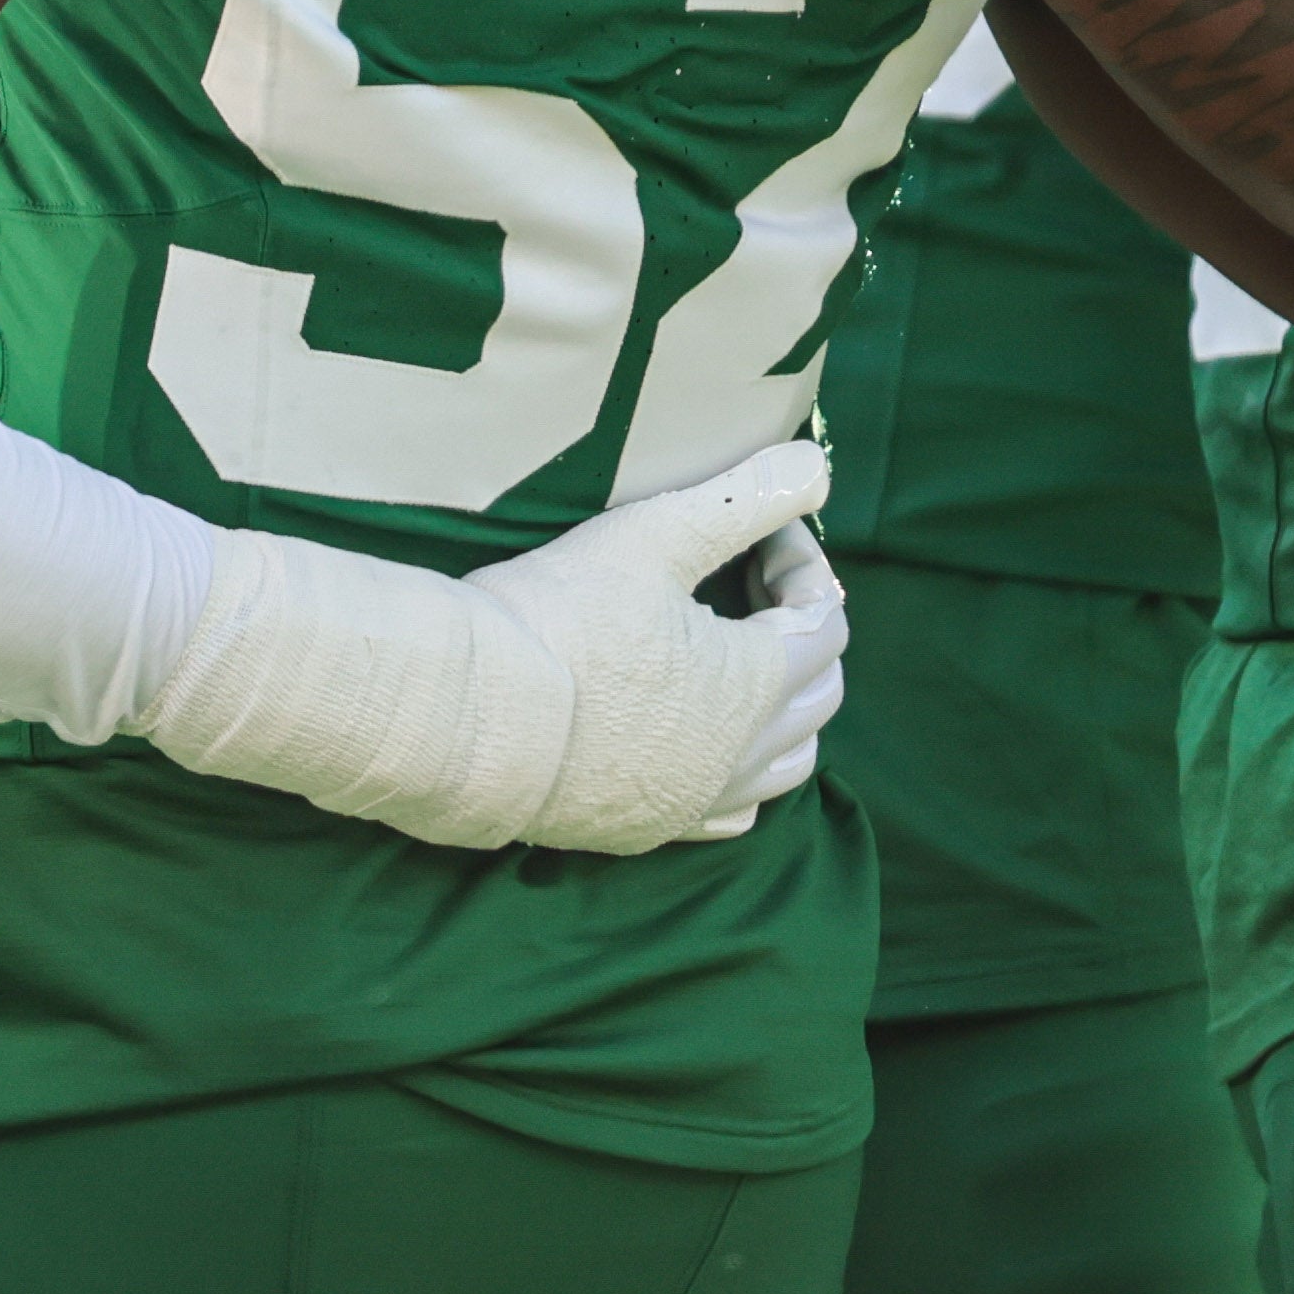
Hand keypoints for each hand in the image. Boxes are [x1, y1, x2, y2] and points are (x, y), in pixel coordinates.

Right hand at [137, 441, 848, 856]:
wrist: (466, 719)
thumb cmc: (558, 618)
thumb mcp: (652, 536)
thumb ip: (742, 500)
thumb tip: (815, 466)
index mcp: (758, 680)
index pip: (826, 619)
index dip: (803, 565)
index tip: (761, 532)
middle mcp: (747, 753)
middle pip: (821, 693)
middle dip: (801, 632)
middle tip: (747, 586)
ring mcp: (700, 800)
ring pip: (788, 764)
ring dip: (785, 710)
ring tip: (736, 665)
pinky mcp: (649, 828)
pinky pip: (732, 813)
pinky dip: (741, 775)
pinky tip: (705, 744)